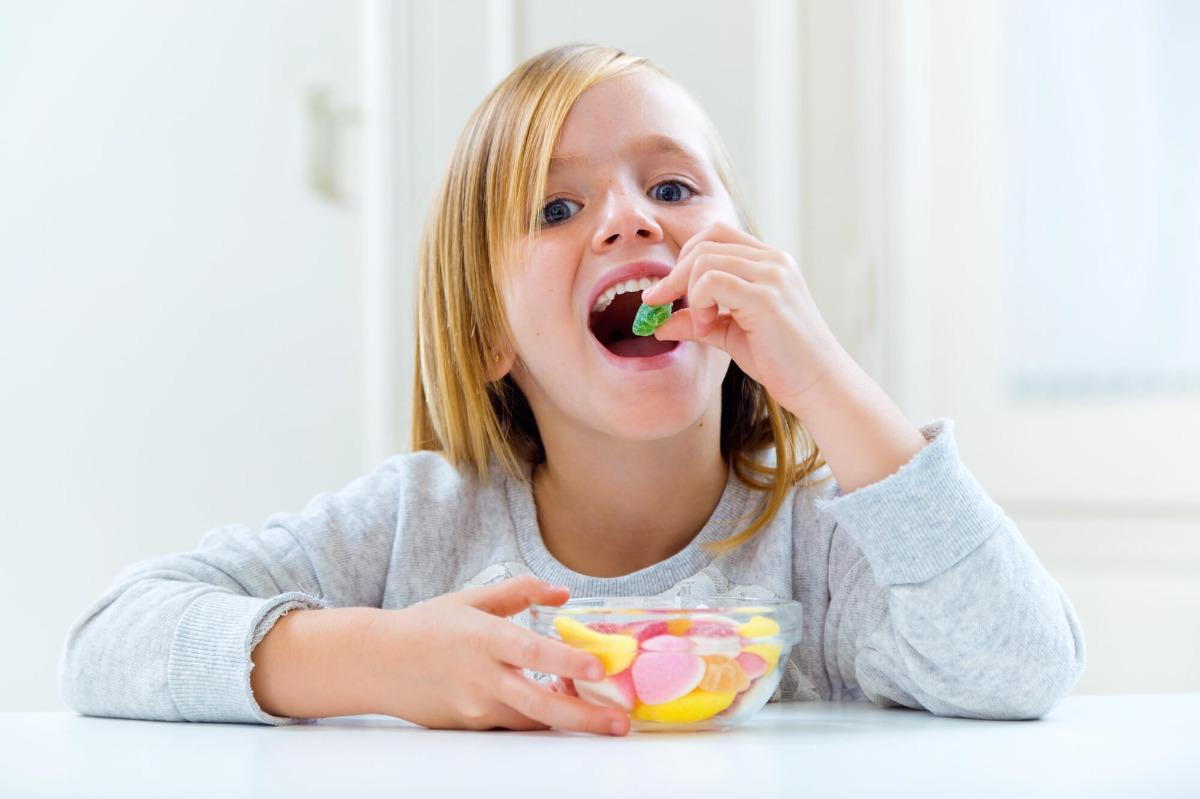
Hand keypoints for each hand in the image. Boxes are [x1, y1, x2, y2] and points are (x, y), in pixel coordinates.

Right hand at [370, 575, 627, 735]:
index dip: (566, 661)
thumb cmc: (426, 626)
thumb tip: (562, 593)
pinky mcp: (469, 726)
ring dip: (566, 721)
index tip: (598, 667)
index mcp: (484, 639)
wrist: (377, 663)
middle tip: (620, 723)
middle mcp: (482, 678)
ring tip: (601, 719)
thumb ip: (520, 591)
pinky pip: (511, 725)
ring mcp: (475, 708)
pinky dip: (536, 719)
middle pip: (540, 705)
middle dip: (585, 718)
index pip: (532, 651)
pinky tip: (556, 709)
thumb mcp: (472, 599)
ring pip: (530, 721)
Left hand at [641, 221, 849, 410]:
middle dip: (674, 274)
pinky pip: (711, 281)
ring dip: (688, 292)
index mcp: (769, 262)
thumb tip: (659, 324)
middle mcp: (773, 260)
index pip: (716, 235)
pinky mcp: (766, 297)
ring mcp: (772, 275)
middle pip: (705, 242)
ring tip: (703, 325)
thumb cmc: (781, 360)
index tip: (663, 292)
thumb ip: (698, 322)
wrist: (819, 385)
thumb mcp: (731, 335)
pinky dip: (699, 303)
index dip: (683, 259)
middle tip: (660, 304)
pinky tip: (709, 327)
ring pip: (704, 259)